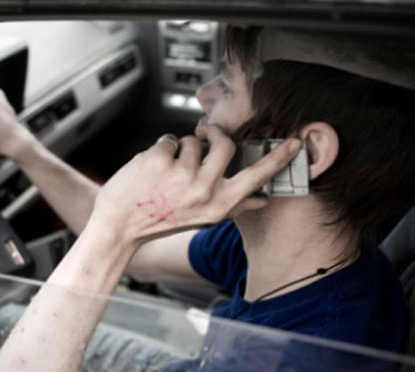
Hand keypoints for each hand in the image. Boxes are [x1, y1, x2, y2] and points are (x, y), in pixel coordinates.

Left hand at [90, 125, 301, 246]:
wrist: (119, 227)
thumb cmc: (160, 222)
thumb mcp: (202, 219)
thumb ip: (234, 207)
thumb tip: (263, 200)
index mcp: (219, 205)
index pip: (256, 177)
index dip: (277, 158)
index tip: (295, 142)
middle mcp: (204, 190)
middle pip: (224, 143)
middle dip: (213, 134)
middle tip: (204, 134)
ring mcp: (181, 174)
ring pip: (192, 140)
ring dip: (179, 148)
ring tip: (165, 171)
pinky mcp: (159, 159)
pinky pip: (168, 140)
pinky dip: (159, 150)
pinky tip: (150, 169)